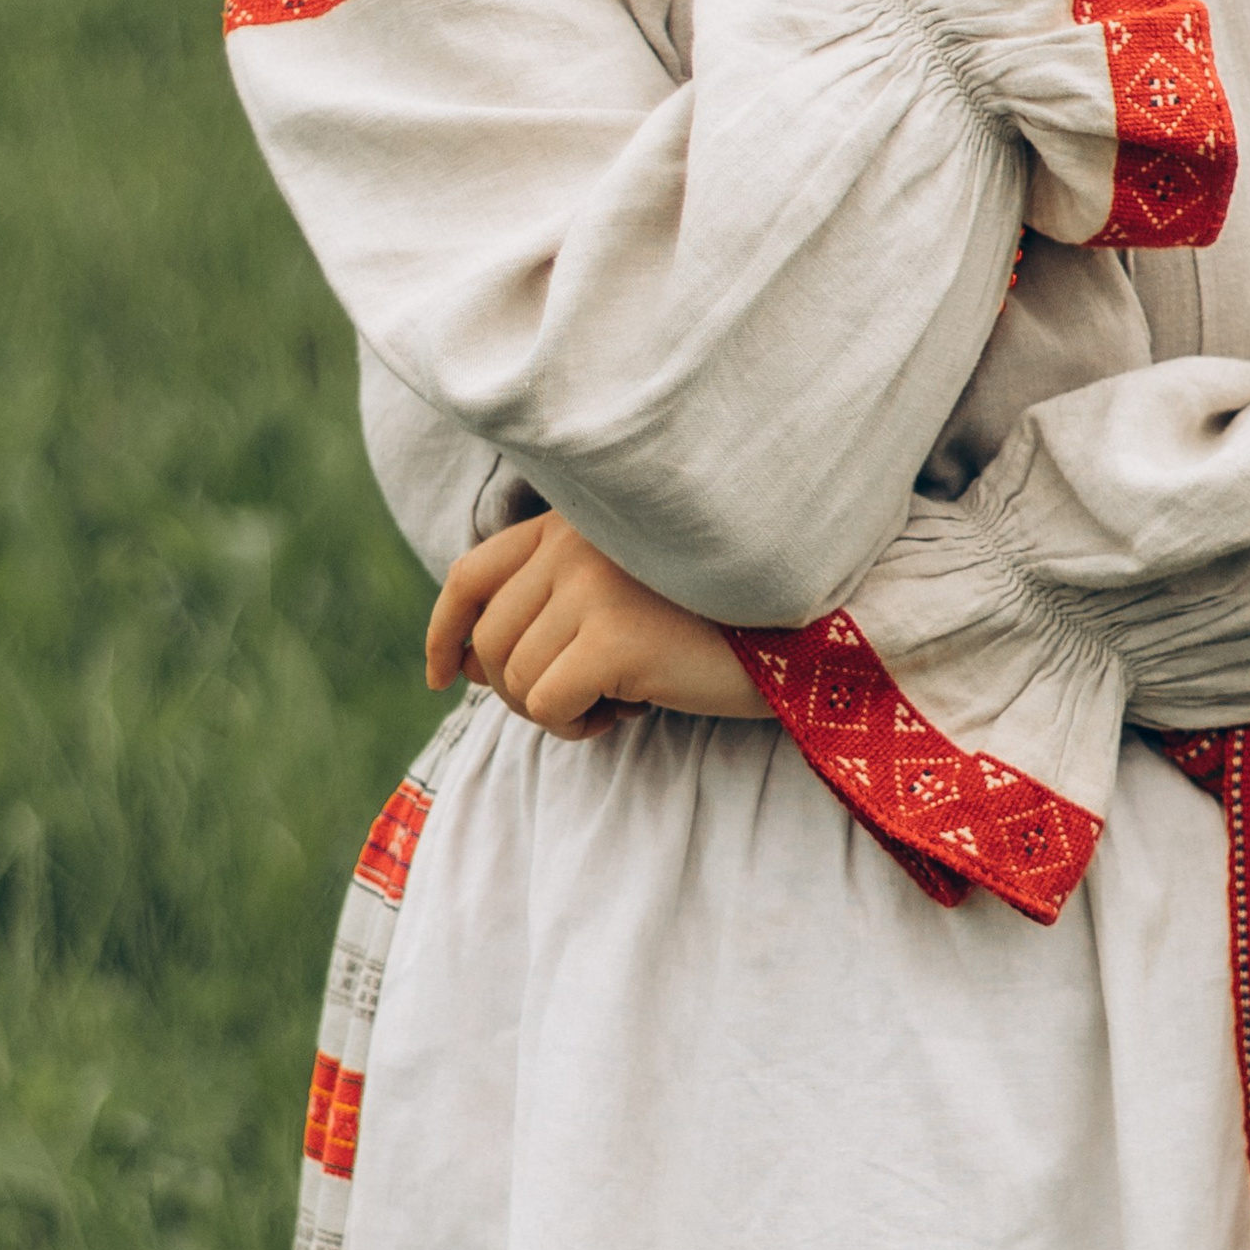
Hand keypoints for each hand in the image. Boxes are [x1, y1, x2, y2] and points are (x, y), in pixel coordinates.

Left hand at [423, 511, 766, 739]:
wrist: (805, 632)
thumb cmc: (714, 619)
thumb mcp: (623, 593)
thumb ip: (551, 603)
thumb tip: (465, 663)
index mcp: (570, 523)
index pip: (470, 573)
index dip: (444, 630)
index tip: (444, 676)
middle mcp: (573, 543)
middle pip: (489, 642)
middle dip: (518, 690)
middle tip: (583, 701)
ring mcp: (590, 586)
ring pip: (515, 681)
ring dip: (558, 711)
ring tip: (620, 698)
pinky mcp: (611, 637)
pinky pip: (547, 707)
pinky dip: (578, 727)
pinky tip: (632, 710)